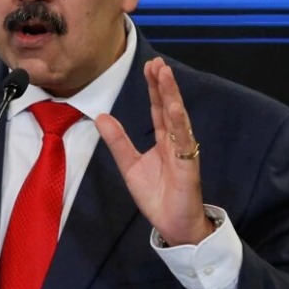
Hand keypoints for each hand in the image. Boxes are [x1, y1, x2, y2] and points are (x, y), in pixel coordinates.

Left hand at [92, 56, 215, 245]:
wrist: (174, 226)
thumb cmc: (157, 197)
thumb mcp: (130, 166)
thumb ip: (118, 142)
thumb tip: (101, 117)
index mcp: (163, 141)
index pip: (158, 108)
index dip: (154, 88)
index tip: (150, 66)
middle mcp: (175, 142)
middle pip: (168, 107)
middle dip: (163, 84)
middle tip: (157, 62)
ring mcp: (183, 151)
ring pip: (177, 118)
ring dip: (171, 95)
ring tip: (165, 74)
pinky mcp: (187, 165)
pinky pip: (183, 140)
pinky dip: (179, 122)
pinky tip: (173, 106)